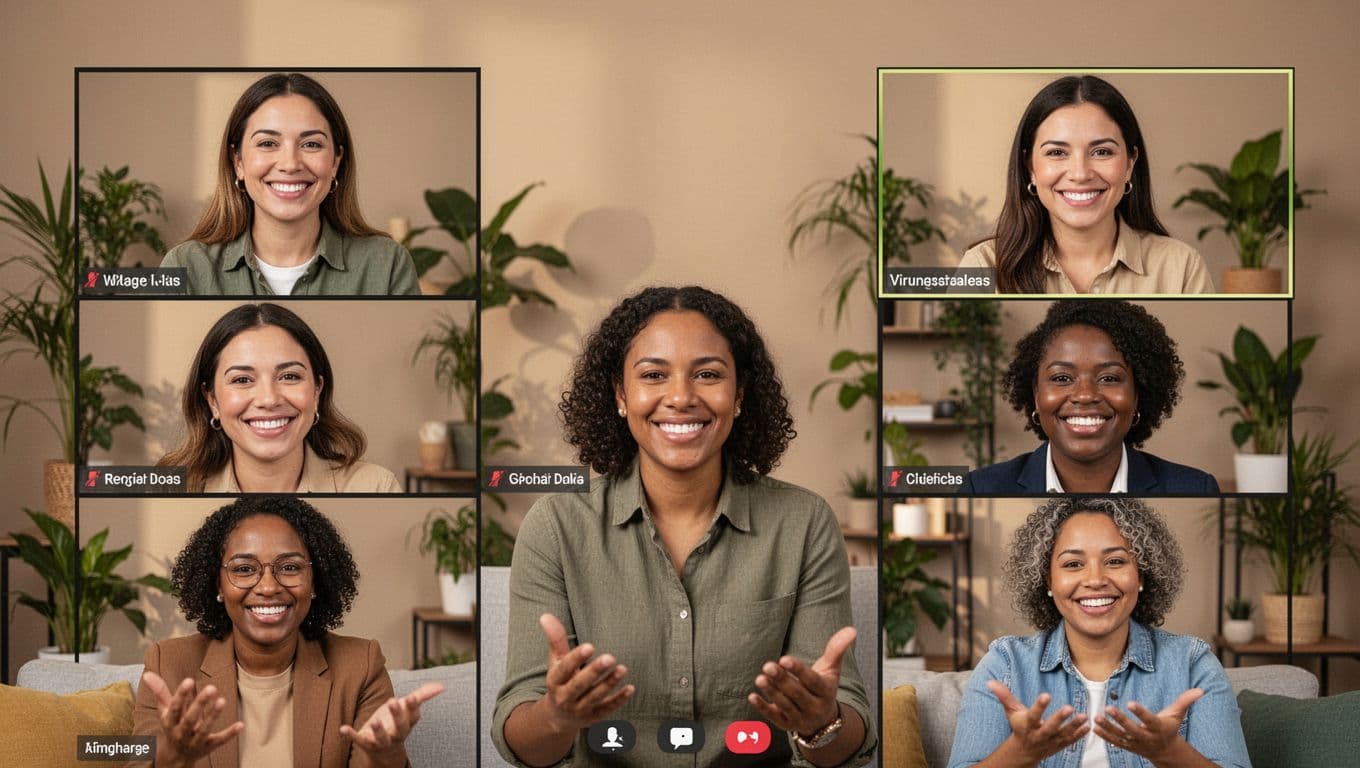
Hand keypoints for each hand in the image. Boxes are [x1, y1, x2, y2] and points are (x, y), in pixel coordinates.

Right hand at [141, 670, 243, 764]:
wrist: (175, 757)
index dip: (181, 695)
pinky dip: (230, 734)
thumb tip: (147, 674)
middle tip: (211, 688)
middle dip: (199, 704)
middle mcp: (181, 733)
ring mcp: (195, 741)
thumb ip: (160, 692)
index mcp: (170, 722)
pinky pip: (219, 741)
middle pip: (189, 719)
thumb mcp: (165, 711)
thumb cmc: (172, 726)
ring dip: (213, 716)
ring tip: (223, 701)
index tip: (189, 680)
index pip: (174, 708)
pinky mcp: (208, 746)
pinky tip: (240, 724)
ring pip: (204, 729)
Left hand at [340, 682, 444, 759]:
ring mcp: (381, 740)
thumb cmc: (396, 723)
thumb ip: (423, 696)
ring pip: (381, 738)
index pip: (413, 716)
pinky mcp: (366, 743)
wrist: (383, 749)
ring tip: (374, 721)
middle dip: (397, 716)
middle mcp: (396, 734)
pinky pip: (359, 741)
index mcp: (407, 724)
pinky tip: (343, 729)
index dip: (412, 707)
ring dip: (379, 730)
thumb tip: (441, 686)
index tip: (412, 697)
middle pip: (400, 727)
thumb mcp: (408, 709)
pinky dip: (351, 735)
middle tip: (392, 701)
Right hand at [538, 613, 633, 733]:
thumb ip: (556, 639)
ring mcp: (579, 709)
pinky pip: (607, 709)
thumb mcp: (555, 662)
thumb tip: (546, 615)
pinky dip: (618, 699)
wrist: (558, 717)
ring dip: (609, 683)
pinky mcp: (593, 717)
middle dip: (594, 672)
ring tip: (622, 668)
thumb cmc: (560, 681)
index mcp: (554, 681)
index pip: (564, 669)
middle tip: (610, 657)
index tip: (590, 646)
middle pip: (579, 685)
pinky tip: (630, 688)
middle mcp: (565, 697)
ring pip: (595, 697)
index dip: (575, 658)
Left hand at [747, 626, 854, 737]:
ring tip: (760, 678)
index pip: (812, 680)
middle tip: (767, 665)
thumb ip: (837, 649)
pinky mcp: (786, 725)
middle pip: (797, 693)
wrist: (823, 720)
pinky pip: (774, 717)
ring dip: (772, 692)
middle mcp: (815, 707)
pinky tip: (752, 696)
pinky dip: (763, 708)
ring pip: (785, 705)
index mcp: (826, 691)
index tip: (784, 658)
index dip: (798, 670)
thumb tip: (851, 630)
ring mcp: (800, 718)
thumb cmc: (823, 686)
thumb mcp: (832, 669)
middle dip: (782, 680)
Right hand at [987, 680, 1087, 762]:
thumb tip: (991, 681)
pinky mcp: (1058, 746)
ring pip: (1063, 735)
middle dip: (1058, 719)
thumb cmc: (1018, 727)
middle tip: (1069, 707)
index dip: (1039, 706)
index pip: (1032, 715)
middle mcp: (1038, 735)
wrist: (1023, 752)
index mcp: (1026, 725)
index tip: (1046, 695)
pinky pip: (1070, 741)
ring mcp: (1050, 742)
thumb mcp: (1011, 712)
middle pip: (1049, 727)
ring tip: (1083, 716)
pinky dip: (1079, 735)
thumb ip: (1004, 696)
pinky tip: (1087, 726)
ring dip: (1073, 726)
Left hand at [1093, 688, 1202, 760]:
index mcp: (1158, 727)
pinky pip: (1115, 742)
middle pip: (1132, 729)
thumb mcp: (1177, 715)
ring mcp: (1135, 742)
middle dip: (1121, 720)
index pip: (1149, 719)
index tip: (1130, 702)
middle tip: (1109, 708)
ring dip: (1108, 727)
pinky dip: (1104, 735)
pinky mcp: (1128, 746)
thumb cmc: (1169, 728)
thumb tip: (1199, 690)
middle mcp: (1146, 736)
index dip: (1140, 712)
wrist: (1165, 750)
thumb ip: (1185, 701)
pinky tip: (1095, 727)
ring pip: (1120, 736)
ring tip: (1097, 717)